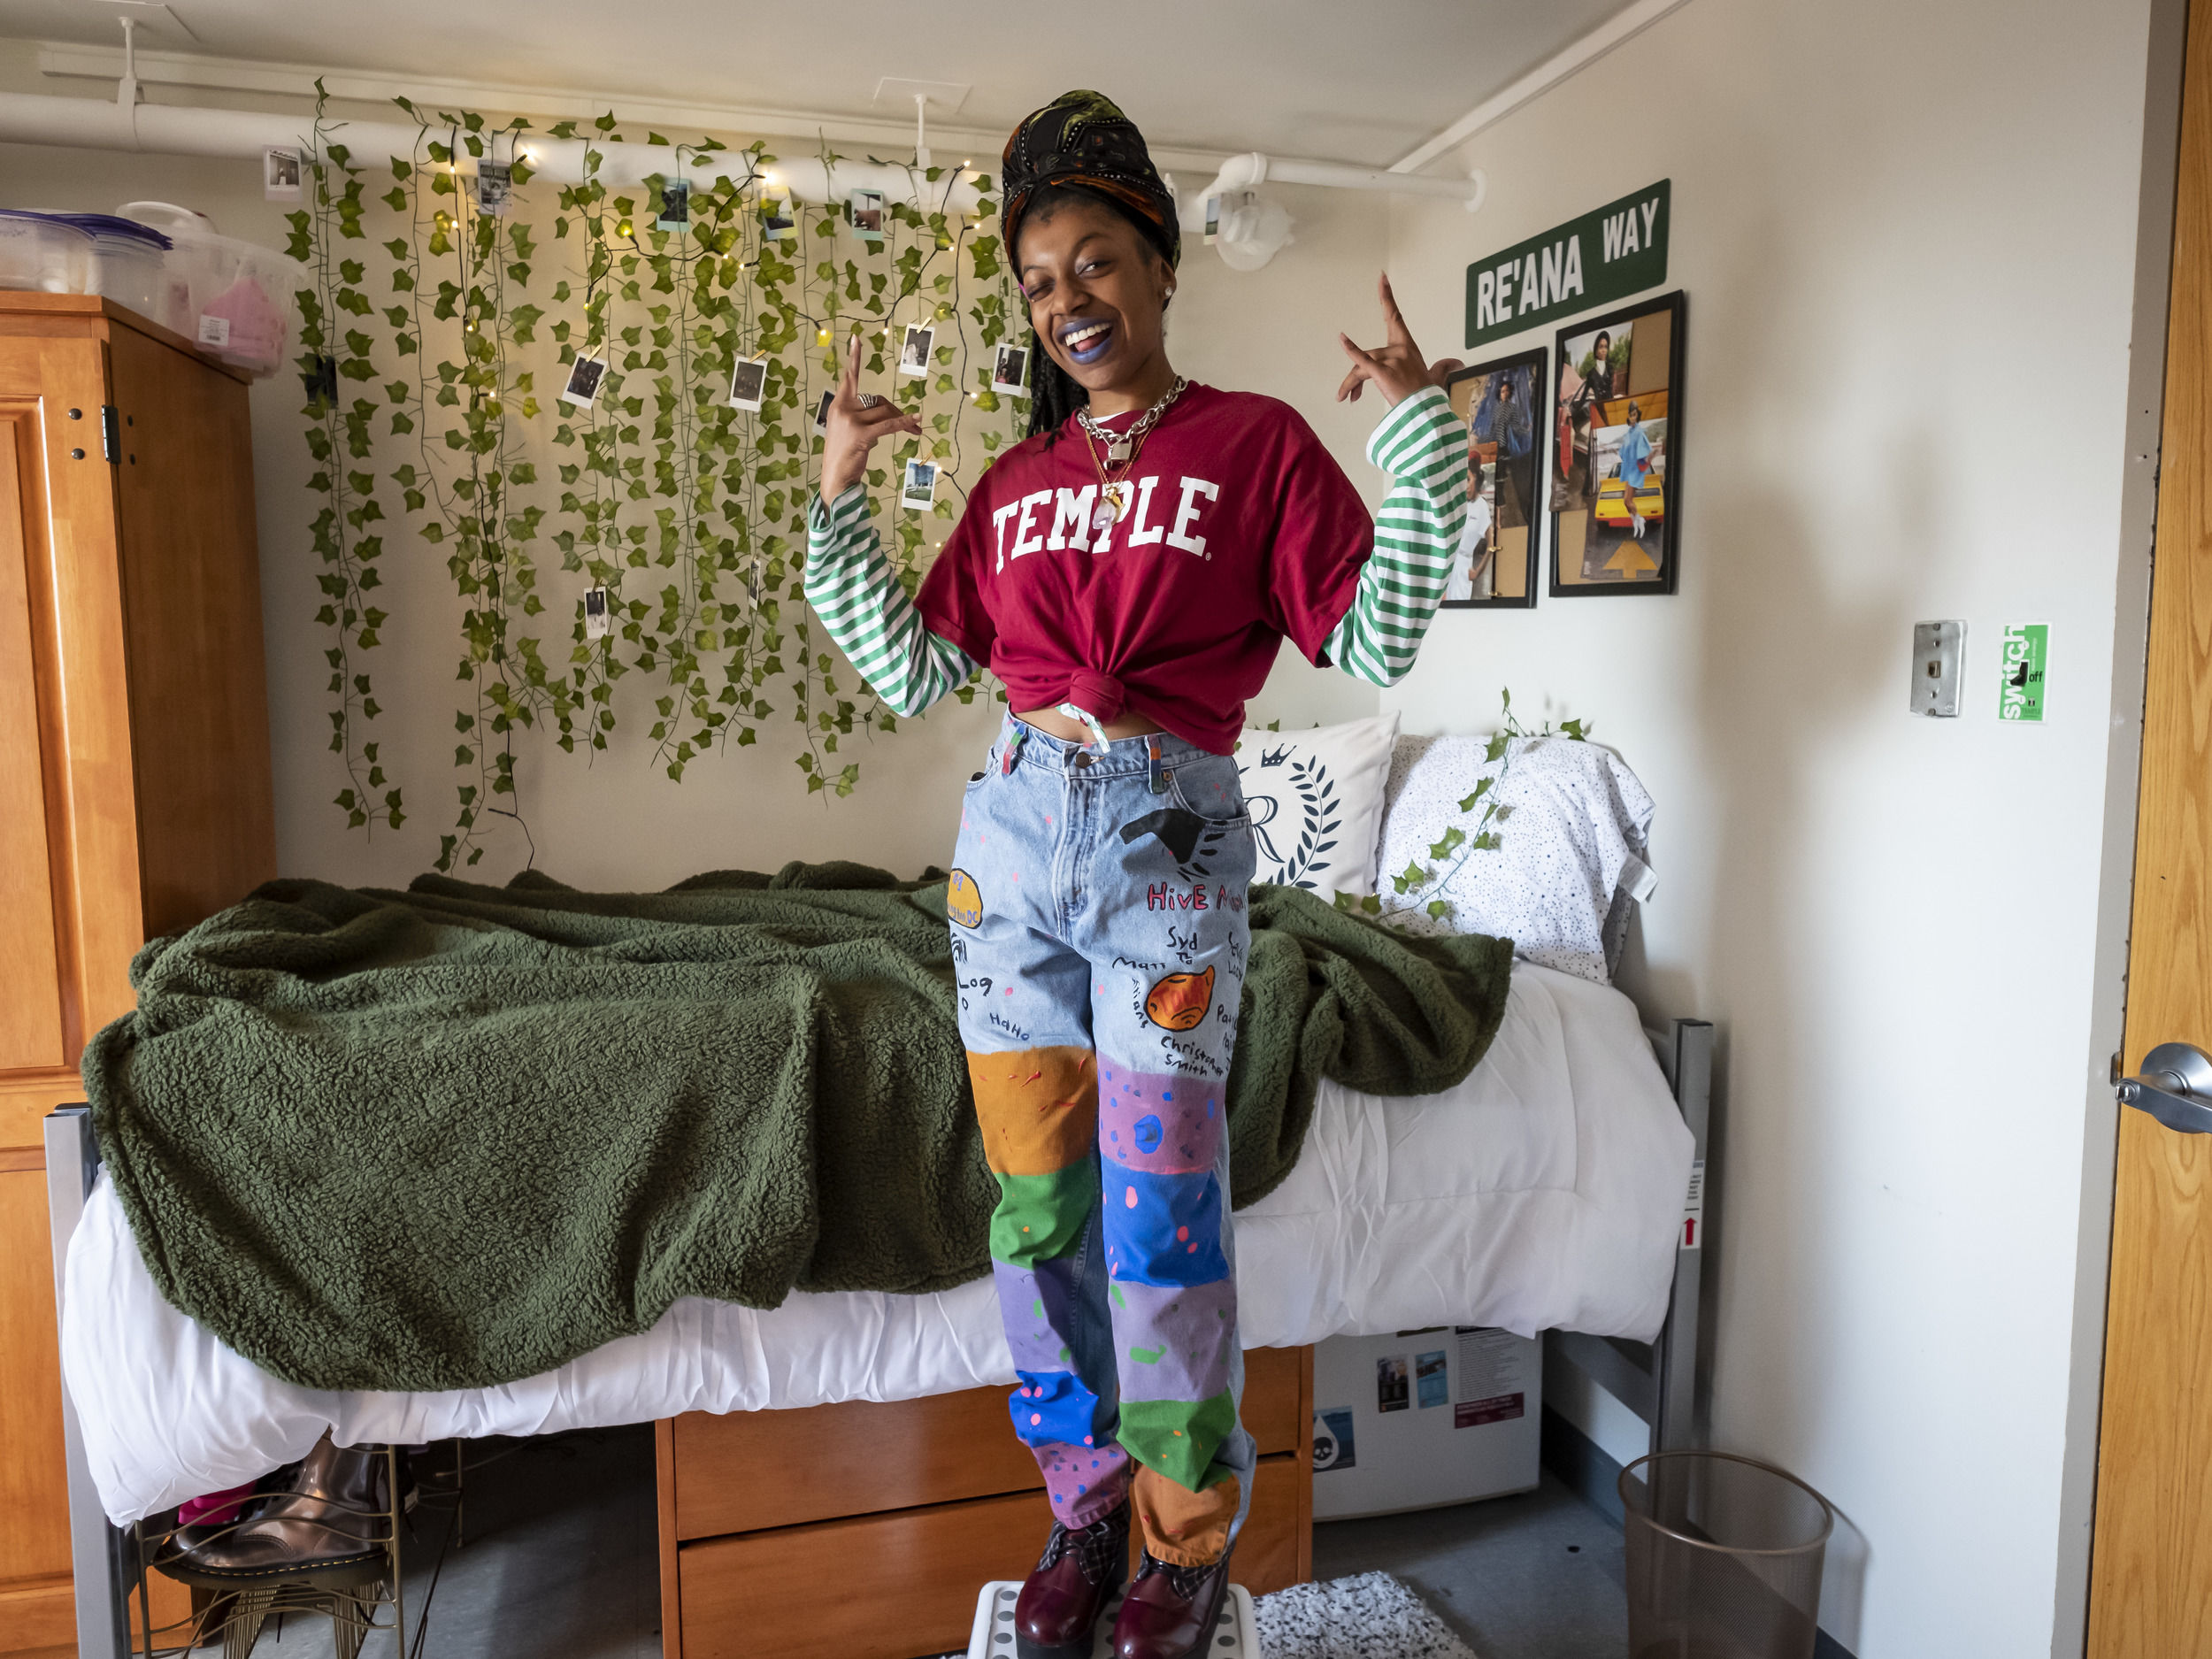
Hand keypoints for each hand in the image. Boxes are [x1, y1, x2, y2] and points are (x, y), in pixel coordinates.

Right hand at [822, 331, 921, 497]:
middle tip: (911, 422)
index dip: (854, 359)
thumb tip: (886, 413)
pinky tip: (915, 422)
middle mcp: (842, 409)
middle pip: (877, 400)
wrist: (834, 478)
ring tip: (914, 430)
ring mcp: (851, 421)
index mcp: (838, 405)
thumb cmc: (843, 455)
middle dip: (896, 410)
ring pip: (884, 413)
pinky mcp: (861, 435)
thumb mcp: (848, 430)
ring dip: (902, 421)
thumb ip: (862, 416)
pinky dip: (904, 423)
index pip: (848, 378)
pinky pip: (888, 425)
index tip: (857, 339)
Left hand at [1336, 273, 1459, 406]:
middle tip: (1351, 391)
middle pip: (1368, 355)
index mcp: (1408, 348)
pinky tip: (1342, 339)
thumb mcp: (1435, 378)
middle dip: (1355, 368)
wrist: (1425, 413)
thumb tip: (1458, 362)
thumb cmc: (1428, 397)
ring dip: (1350, 384)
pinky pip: (1361, 361)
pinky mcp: (1382, 371)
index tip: (1381, 278)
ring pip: (1361, 367)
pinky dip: (1350, 349)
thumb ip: (1443, 367)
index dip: (1387, 297)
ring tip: (1345, 399)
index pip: (1395, 317)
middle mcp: (1399, 349)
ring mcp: (1391, 359)